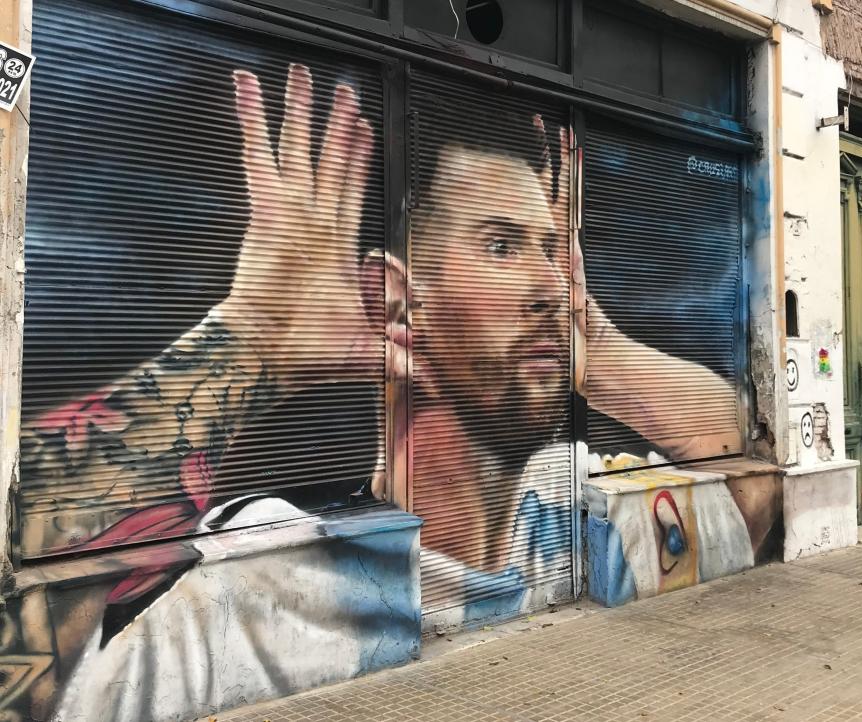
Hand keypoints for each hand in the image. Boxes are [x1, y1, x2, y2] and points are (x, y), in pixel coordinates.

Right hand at [219, 65, 375, 387]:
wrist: (267, 356)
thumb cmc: (307, 354)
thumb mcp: (366, 350)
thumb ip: (397, 355)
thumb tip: (430, 376)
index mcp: (335, 244)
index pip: (351, 189)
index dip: (357, 158)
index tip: (364, 129)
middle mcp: (313, 221)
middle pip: (329, 160)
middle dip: (337, 125)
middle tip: (344, 92)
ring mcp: (290, 211)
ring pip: (298, 147)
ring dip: (300, 110)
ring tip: (303, 74)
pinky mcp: (266, 210)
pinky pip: (258, 153)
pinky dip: (251, 118)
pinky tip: (246, 85)